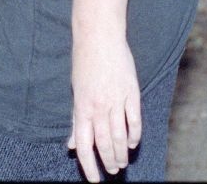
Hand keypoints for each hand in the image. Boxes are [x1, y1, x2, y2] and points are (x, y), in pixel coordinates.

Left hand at [68, 33, 141, 182]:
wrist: (98, 37)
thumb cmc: (84, 63)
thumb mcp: (75, 92)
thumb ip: (75, 120)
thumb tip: (71, 144)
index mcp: (81, 107)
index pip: (84, 145)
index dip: (89, 165)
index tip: (94, 179)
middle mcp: (98, 107)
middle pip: (104, 144)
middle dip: (109, 162)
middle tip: (113, 171)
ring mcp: (116, 100)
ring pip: (120, 136)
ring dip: (121, 153)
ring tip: (122, 163)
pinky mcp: (131, 92)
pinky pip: (134, 120)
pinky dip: (134, 135)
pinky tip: (133, 143)